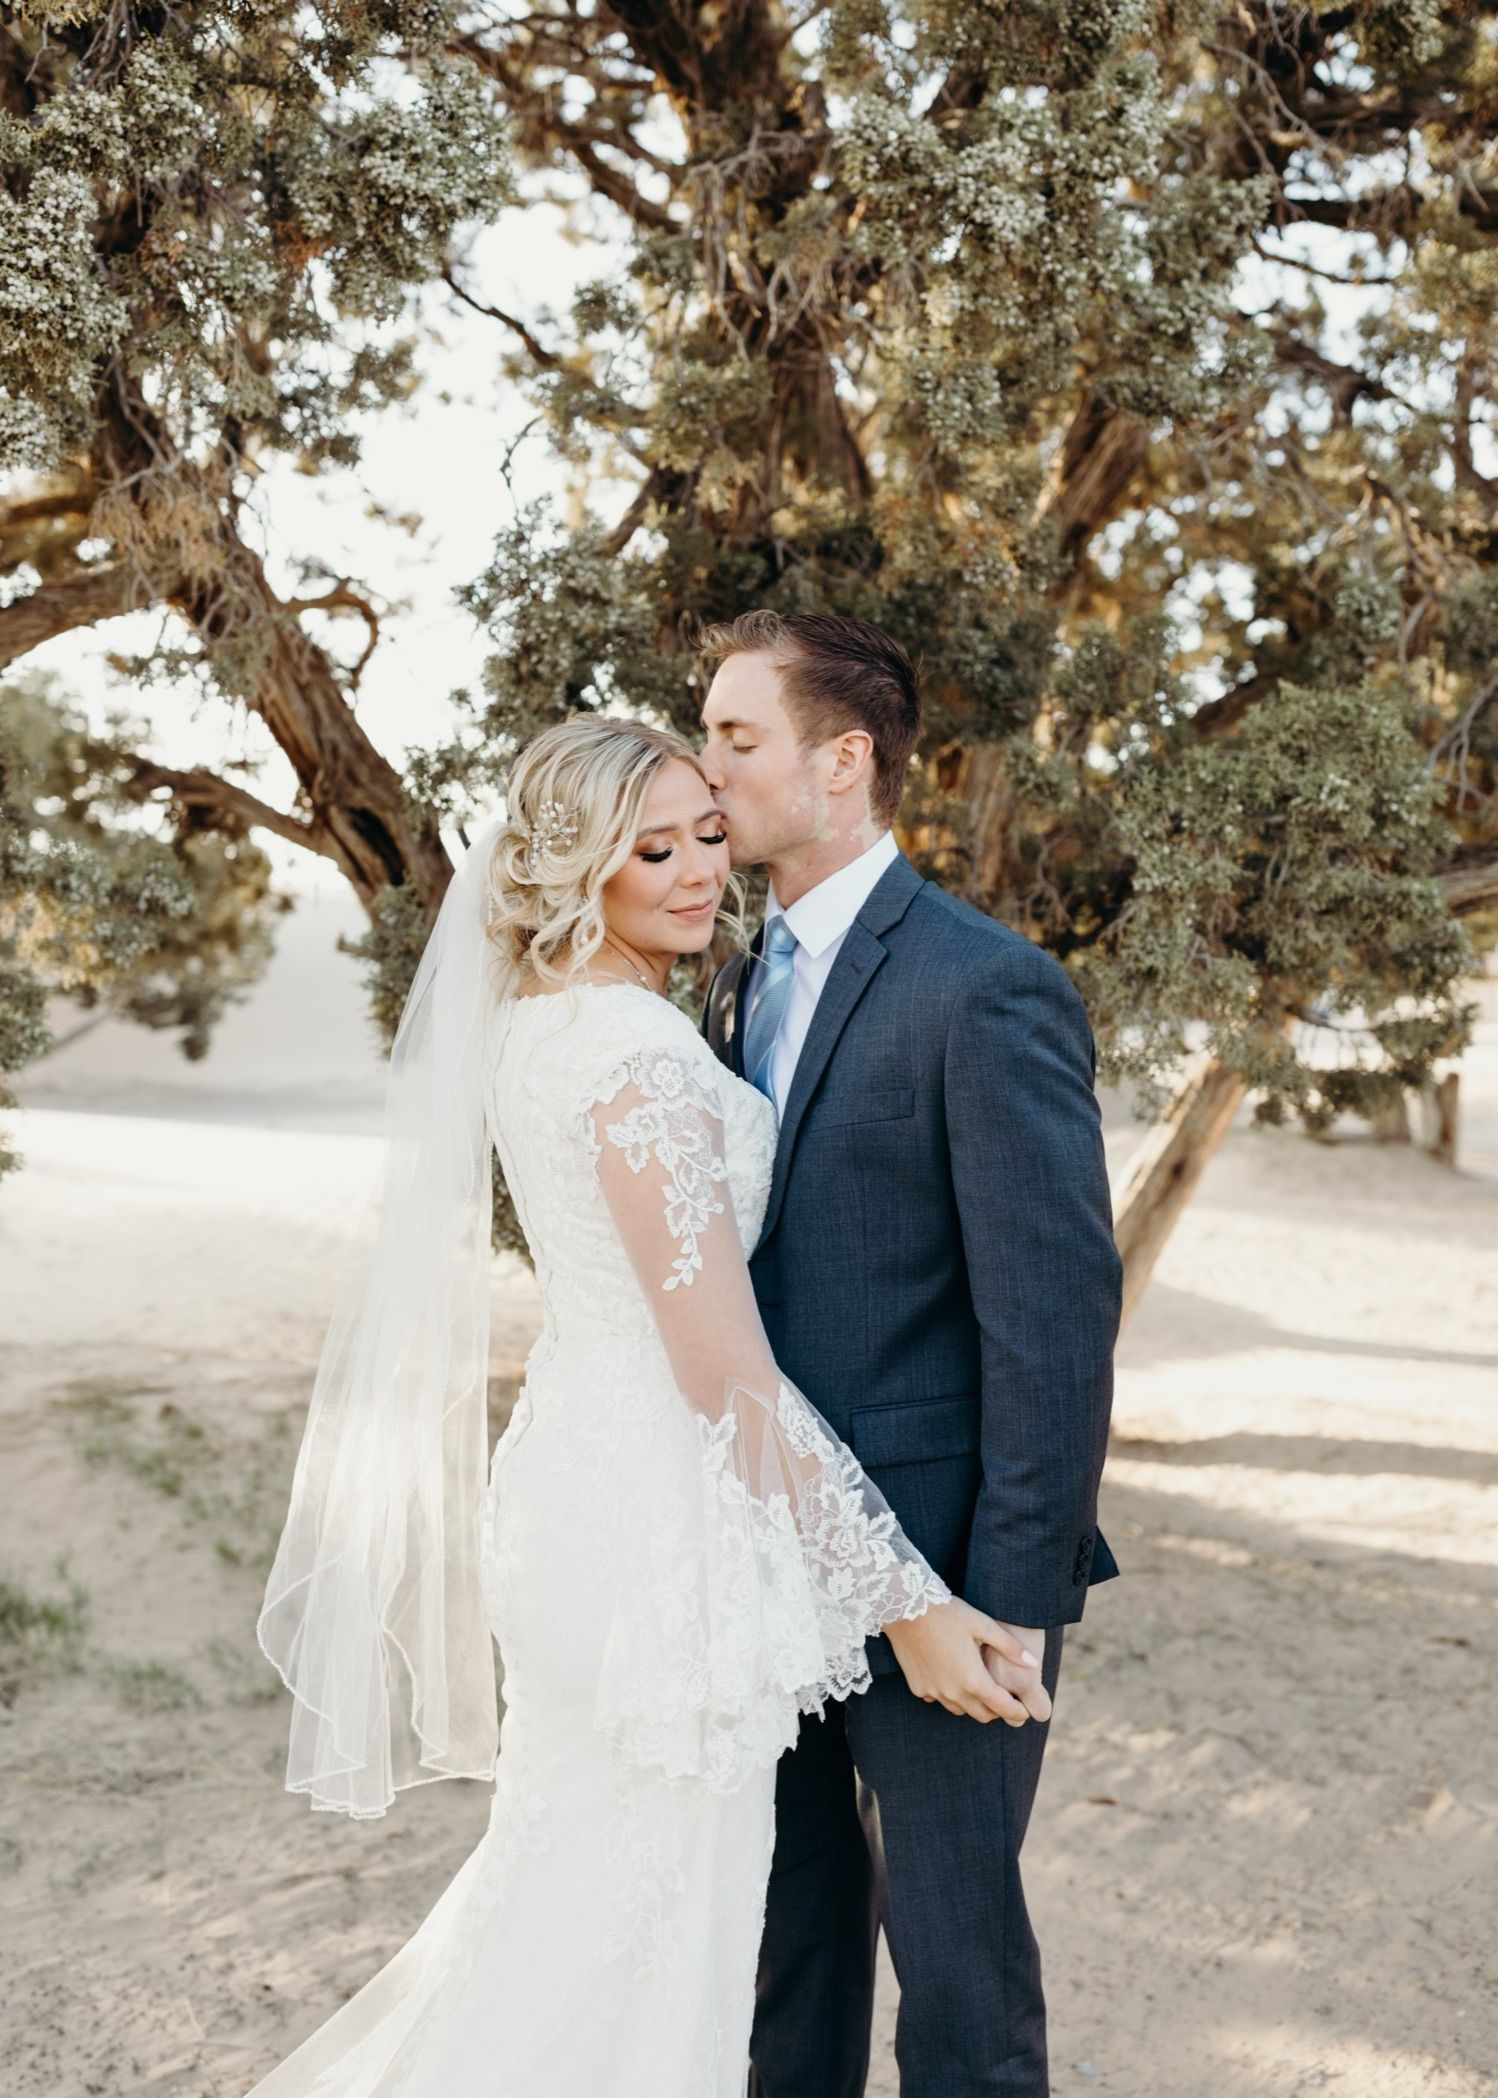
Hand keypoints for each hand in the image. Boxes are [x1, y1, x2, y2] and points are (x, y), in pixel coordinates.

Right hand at [885, 1599, 1041, 1723]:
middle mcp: (953, 1692)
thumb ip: (1009, 1647)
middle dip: (998, 1710)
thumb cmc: (947, 1613)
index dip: (1019, 1711)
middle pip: (983, 1715)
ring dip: (974, 1704)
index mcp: (974, 1680)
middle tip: (1006, 1697)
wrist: (903, 1607)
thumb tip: (1033, 1663)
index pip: (1003, 1708)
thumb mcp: (982, 1624)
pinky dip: (951, 1695)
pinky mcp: (918, 1687)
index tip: (1026, 1710)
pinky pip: (939, 1700)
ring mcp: (933, 1692)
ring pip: (961, 1710)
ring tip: (980, 1686)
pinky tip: (952, 1677)